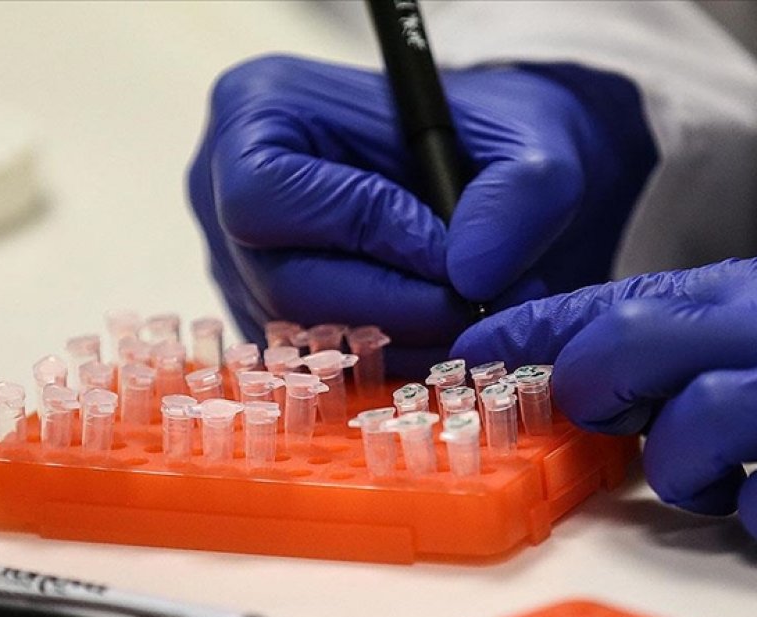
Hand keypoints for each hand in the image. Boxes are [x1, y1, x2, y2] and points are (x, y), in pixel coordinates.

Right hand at [187, 55, 654, 375]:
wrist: (490, 171)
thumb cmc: (495, 137)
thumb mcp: (534, 144)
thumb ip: (521, 194)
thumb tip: (470, 275)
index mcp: (257, 109)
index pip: (269, 195)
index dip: (362, 234)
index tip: (452, 257)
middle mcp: (222, 188)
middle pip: (283, 281)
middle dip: (392, 308)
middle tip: (477, 309)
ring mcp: (238, 262)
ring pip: (300, 338)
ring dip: (399, 346)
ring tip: (474, 319)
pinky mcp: (268, 319)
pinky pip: (316, 366)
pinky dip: (389, 365)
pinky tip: (443, 338)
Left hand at [453, 237, 756, 546]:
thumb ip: (704, 316)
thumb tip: (600, 339)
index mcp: (755, 292)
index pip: (617, 299)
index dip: (534, 327)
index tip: (474, 348)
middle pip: (626, 352)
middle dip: (591, 391)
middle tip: (603, 415)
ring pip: (684, 441)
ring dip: (685, 470)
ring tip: (723, 469)